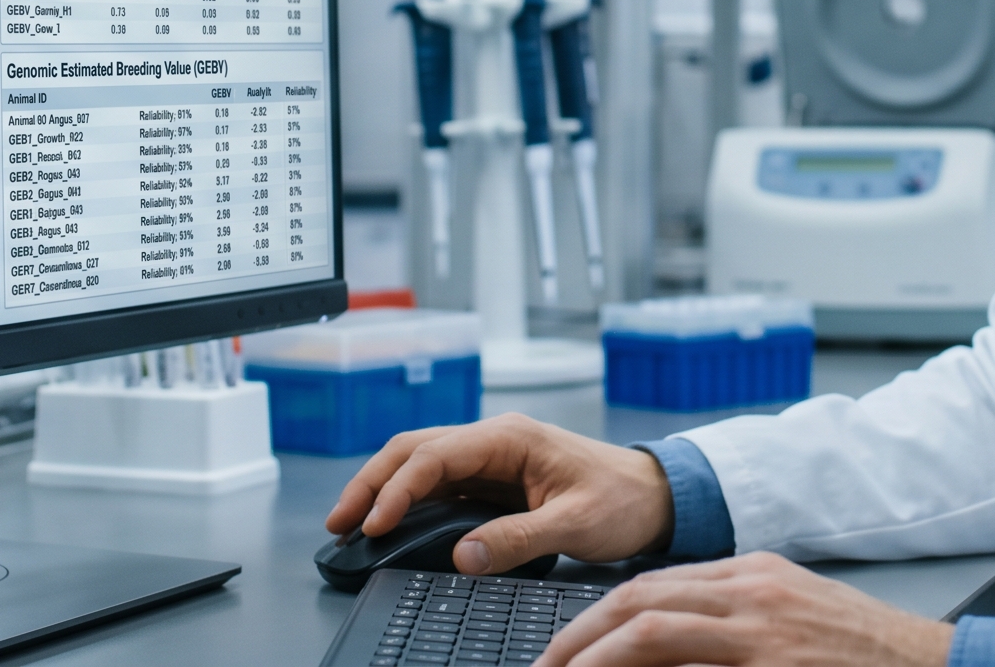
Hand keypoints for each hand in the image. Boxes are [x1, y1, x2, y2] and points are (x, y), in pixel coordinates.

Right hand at [324, 413, 676, 571]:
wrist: (655, 496)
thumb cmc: (623, 499)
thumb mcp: (576, 523)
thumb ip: (520, 540)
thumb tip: (464, 556)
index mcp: (510, 438)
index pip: (435, 455)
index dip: (397, 489)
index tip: (374, 524)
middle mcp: (494, 440)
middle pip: (414, 449)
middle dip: (371, 482)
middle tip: (340, 522)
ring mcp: (491, 458)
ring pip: (420, 462)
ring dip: (383, 488)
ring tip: (351, 523)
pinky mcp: (493, 479)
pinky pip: (438, 483)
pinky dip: (406, 499)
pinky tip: (389, 522)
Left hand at [536, 551, 953, 666]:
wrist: (937, 665)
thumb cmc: (864, 654)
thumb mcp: (792, 618)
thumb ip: (732, 623)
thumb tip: (663, 645)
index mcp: (754, 575)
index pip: (651, 586)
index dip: (595, 619)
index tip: (562, 652)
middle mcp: (752, 593)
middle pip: (637, 601)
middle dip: (578, 638)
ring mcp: (763, 631)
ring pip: (652, 630)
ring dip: (594, 659)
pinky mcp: (774, 665)